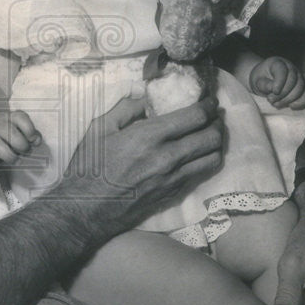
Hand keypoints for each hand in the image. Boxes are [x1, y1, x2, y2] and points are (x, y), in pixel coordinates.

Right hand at [0, 110, 40, 168]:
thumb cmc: (4, 136)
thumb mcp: (18, 130)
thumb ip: (30, 134)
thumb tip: (36, 141)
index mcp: (7, 117)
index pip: (20, 117)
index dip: (30, 130)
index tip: (32, 140)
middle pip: (11, 133)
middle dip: (22, 146)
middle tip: (23, 153)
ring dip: (9, 156)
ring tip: (15, 161)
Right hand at [59, 95, 223, 243]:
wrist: (87, 209)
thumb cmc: (89, 167)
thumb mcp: (99, 128)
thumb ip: (125, 107)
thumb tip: (145, 94)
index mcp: (148, 136)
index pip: (194, 116)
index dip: (207, 104)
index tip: (209, 98)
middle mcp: (167, 158)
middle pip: (211, 137)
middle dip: (217, 121)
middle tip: (214, 114)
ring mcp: (174, 179)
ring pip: (213, 157)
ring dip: (218, 142)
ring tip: (212, 132)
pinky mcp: (174, 194)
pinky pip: (202, 174)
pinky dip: (208, 160)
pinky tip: (201, 153)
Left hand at [249, 56, 304, 108]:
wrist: (265, 81)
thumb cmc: (260, 79)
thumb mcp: (257, 80)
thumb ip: (264, 84)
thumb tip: (275, 90)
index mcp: (277, 63)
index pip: (282, 71)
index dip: (280, 82)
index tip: (274, 92)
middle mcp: (291, 68)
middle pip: (293, 80)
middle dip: (283, 93)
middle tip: (271, 100)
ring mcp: (298, 76)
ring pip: (301, 88)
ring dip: (289, 99)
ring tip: (276, 104)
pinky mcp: (303, 87)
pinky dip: (300, 102)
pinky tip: (291, 106)